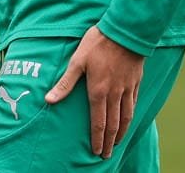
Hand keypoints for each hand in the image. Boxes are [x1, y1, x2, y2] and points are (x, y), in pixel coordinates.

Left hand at [45, 25, 144, 158]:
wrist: (125, 31)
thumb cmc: (98, 43)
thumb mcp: (77, 61)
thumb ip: (65, 83)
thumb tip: (49, 100)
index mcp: (97, 91)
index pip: (98, 122)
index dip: (97, 139)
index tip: (96, 151)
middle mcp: (114, 94)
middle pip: (113, 124)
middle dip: (109, 142)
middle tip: (107, 154)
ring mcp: (126, 89)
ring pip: (126, 116)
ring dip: (121, 132)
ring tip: (118, 142)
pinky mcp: (135, 81)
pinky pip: (133, 104)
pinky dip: (131, 116)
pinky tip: (128, 119)